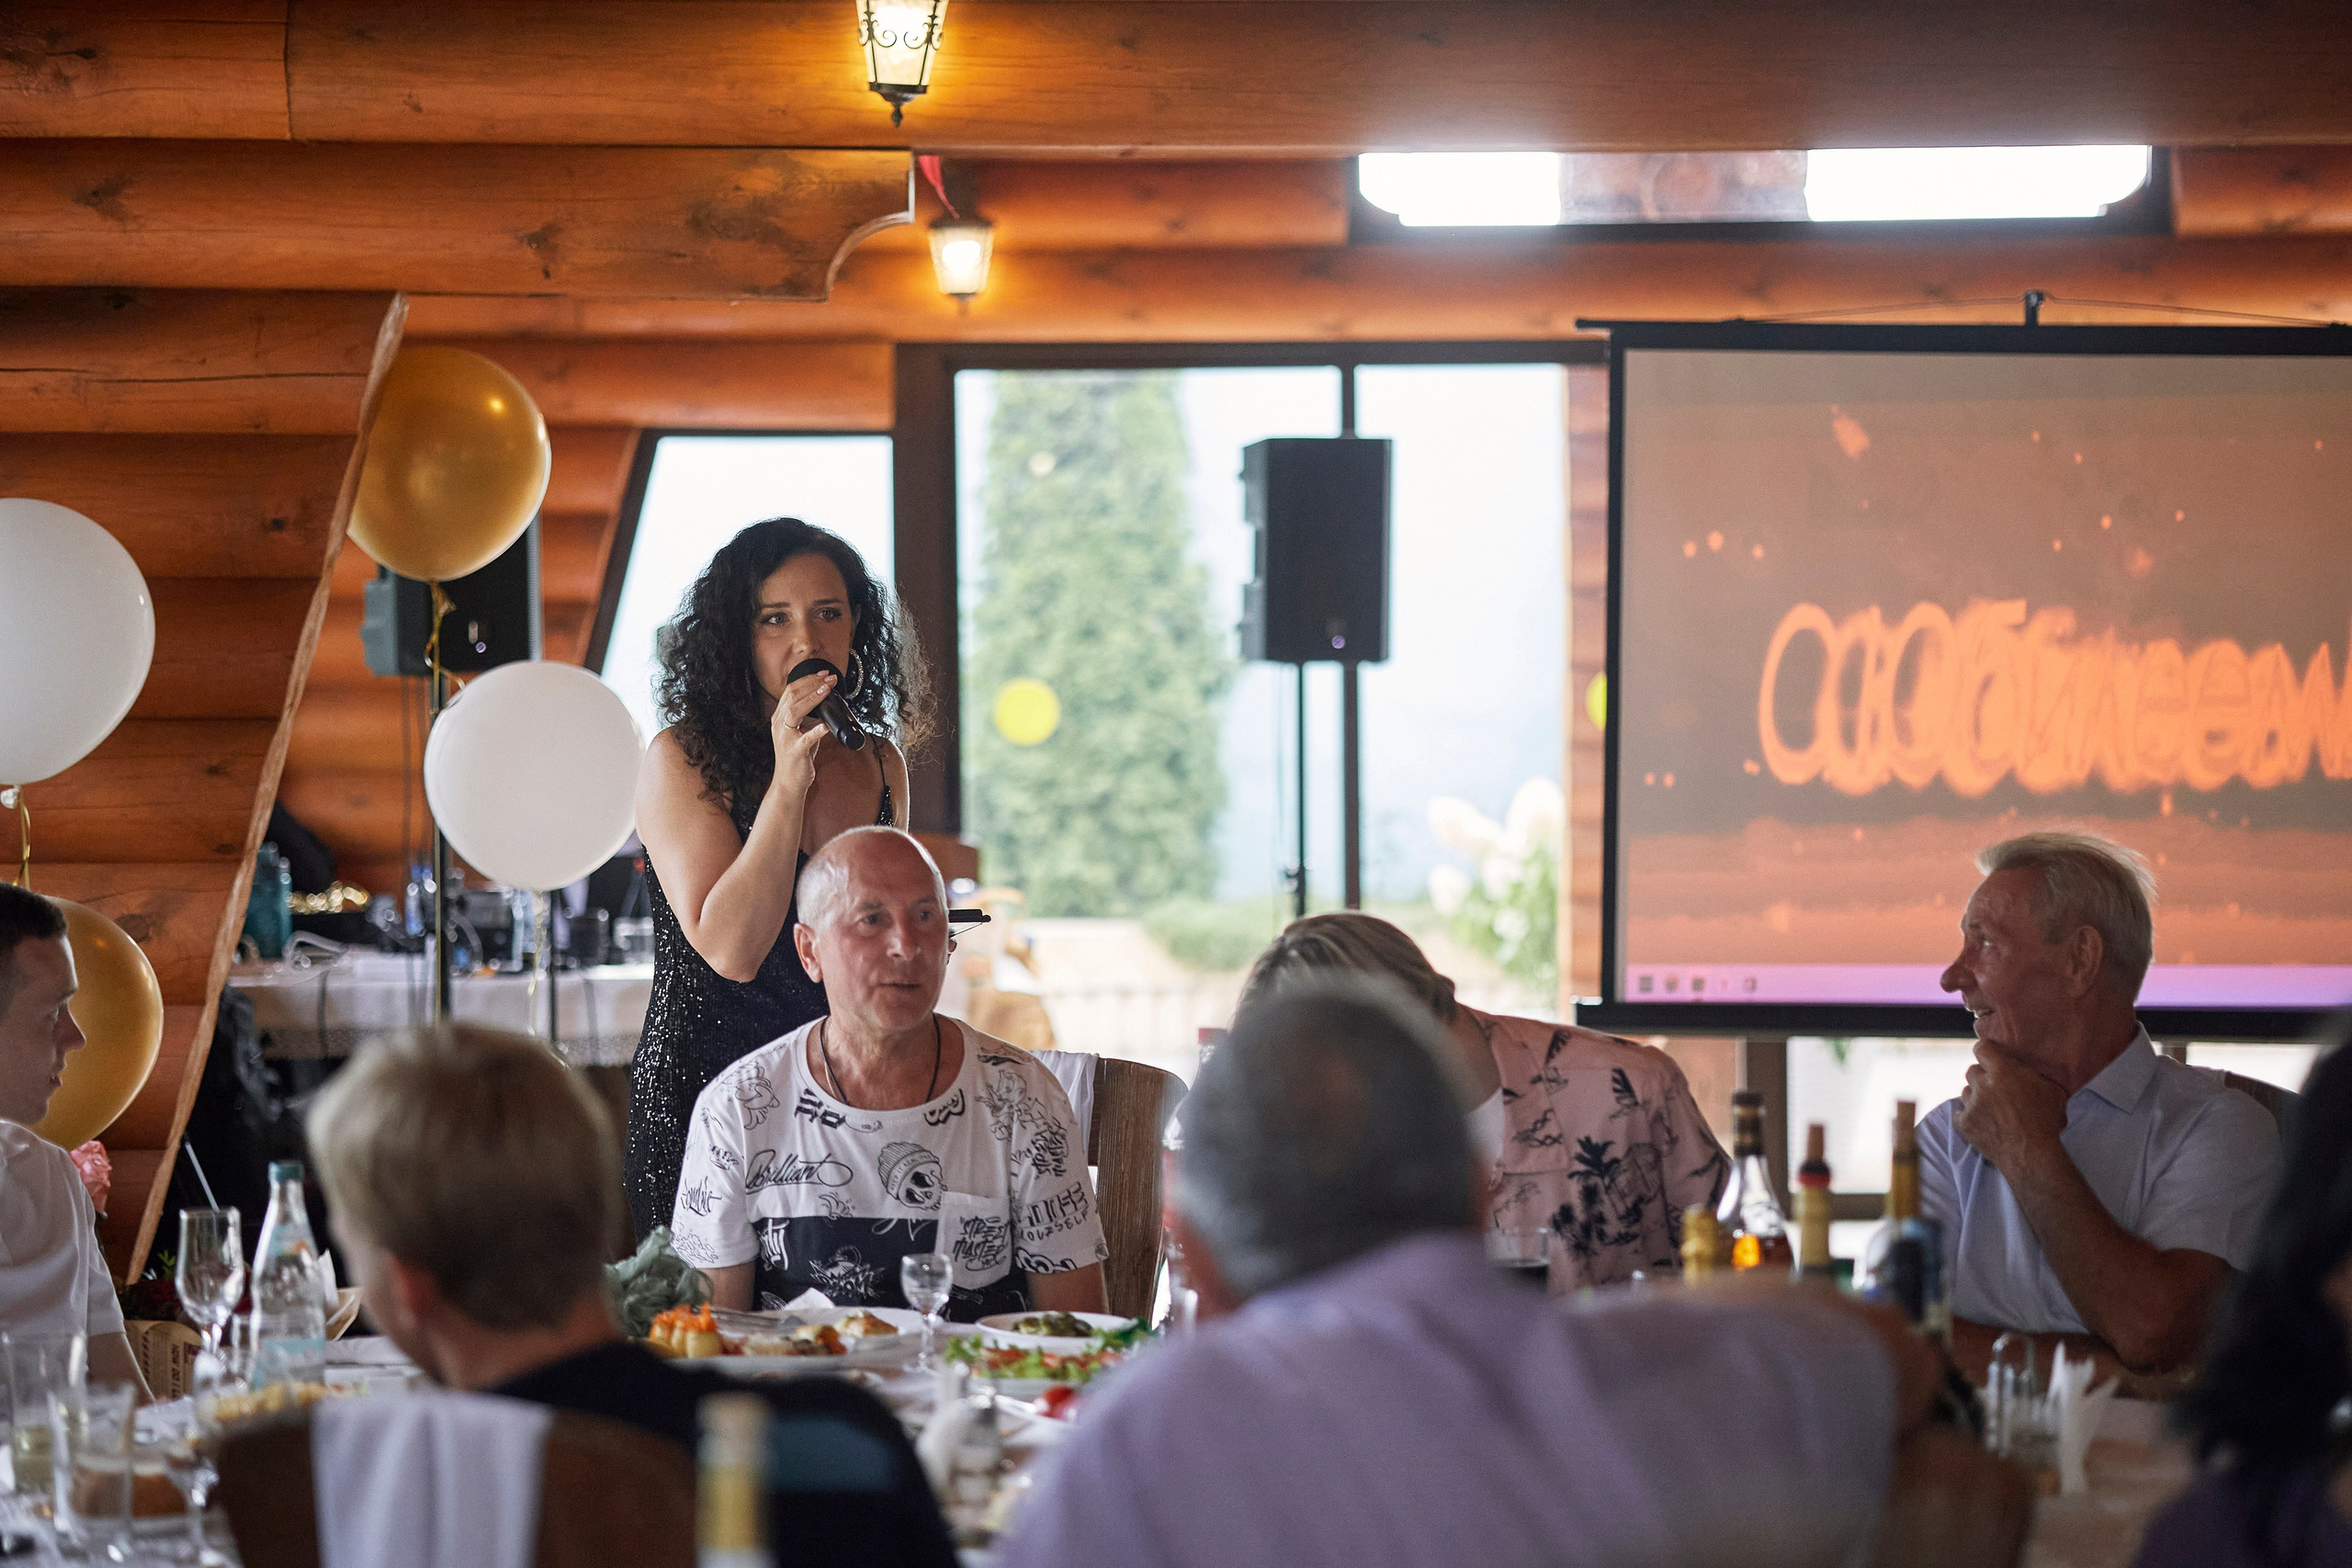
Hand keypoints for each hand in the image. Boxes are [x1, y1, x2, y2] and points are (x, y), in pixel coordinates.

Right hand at [769, 666, 836, 795]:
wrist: (789, 782)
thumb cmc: (797, 757)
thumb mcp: (803, 732)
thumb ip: (810, 718)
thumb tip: (826, 704)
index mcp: (780, 717)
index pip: (791, 691)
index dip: (808, 679)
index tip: (824, 674)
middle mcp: (779, 724)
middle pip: (792, 695)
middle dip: (812, 683)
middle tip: (830, 678)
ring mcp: (785, 737)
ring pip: (794, 711)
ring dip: (812, 698)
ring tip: (826, 690)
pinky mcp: (794, 751)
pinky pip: (805, 739)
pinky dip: (816, 730)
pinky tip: (825, 725)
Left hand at [1956, 1044, 2067, 1172]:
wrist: (2031, 1154)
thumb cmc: (2045, 1121)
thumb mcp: (2049, 1089)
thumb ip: (2029, 1073)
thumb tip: (2018, 1066)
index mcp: (2002, 1071)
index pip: (1982, 1048)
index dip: (1986, 1051)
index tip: (1991, 1056)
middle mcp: (1982, 1085)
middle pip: (1972, 1071)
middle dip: (1983, 1076)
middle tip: (1996, 1087)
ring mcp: (1971, 1105)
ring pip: (1966, 1091)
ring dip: (1976, 1096)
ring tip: (1991, 1107)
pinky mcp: (1964, 1123)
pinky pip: (1960, 1113)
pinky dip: (1968, 1115)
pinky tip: (1981, 1120)